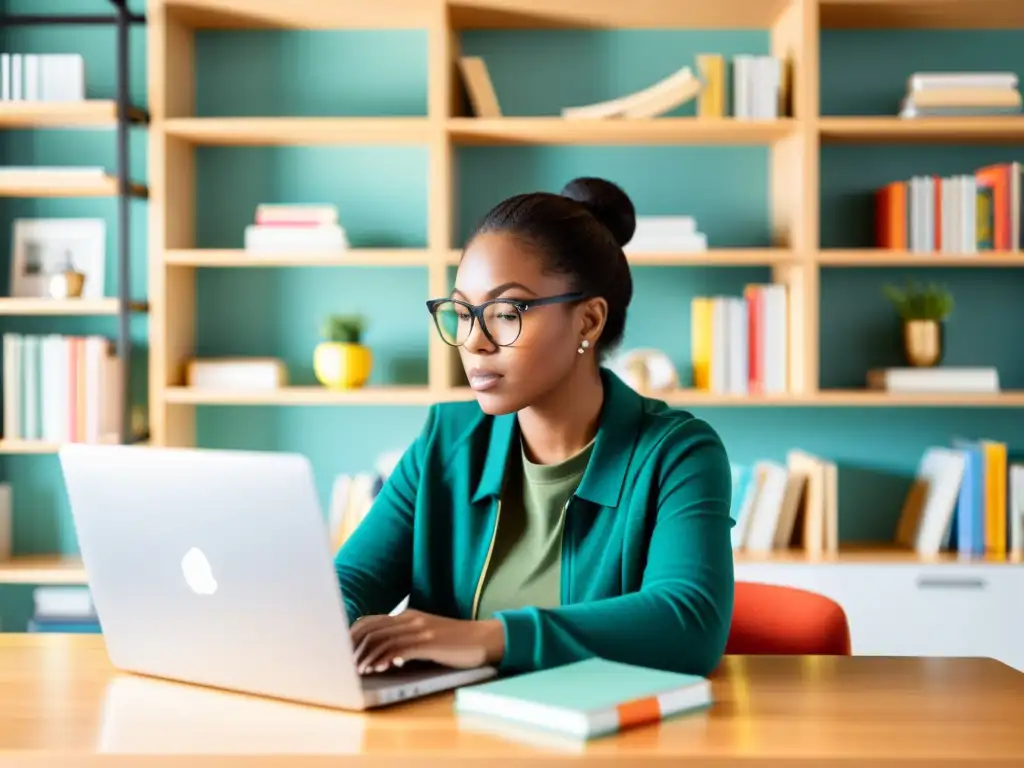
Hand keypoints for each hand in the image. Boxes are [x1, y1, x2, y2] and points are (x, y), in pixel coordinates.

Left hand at [350, 609, 504, 673]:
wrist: (484, 639)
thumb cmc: (455, 643)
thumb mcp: (426, 637)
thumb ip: (405, 642)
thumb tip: (383, 658)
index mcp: (407, 615)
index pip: (369, 621)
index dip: (351, 636)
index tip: (341, 653)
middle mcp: (410, 618)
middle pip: (370, 628)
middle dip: (352, 647)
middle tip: (343, 664)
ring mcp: (420, 629)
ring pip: (381, 639)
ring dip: (366, 656)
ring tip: (358, 671)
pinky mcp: (429, 642)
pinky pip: (399, 649)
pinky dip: (384, 659)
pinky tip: (378, 668)